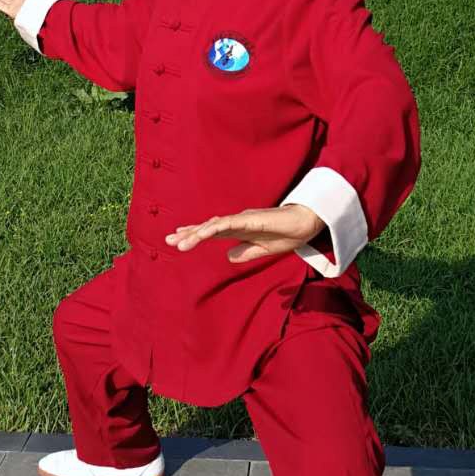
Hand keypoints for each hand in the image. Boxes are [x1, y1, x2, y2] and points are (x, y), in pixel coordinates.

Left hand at [165, 204, 323, 263]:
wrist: (306, 224)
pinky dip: (214, 228)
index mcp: (240, 230)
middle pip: (209, 227)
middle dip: (189, 233)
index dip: (196, 234)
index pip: (213, 232)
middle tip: (168, 240)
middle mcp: (238, 221)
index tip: (179, 239)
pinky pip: (228, 223)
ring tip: (179, 243)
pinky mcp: (250, 219)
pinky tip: (202, 233)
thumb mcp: (263, 250)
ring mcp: (243, 219)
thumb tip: (227, 256)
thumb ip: (246, 253)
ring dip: (196, 233)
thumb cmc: (287, 234)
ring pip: (214, 225)